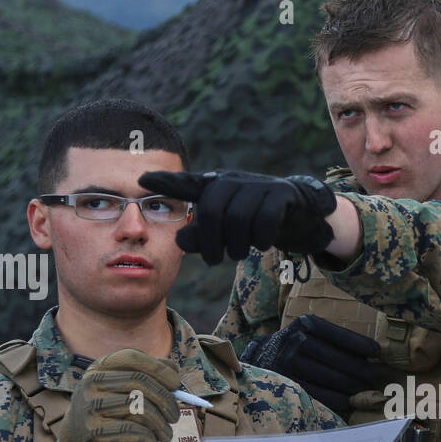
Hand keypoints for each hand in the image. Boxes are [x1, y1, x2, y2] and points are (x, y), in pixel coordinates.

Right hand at [42, 349, 178, 441]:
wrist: (75, 438)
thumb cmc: (108, 410)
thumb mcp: (122, 388)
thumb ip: (146, 375)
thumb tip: (174, 368)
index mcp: (100, 367)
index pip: (132, 358)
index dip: (159, 369)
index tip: (176, 384)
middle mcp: (92, 382)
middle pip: (140, 383)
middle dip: (166, 401)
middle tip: (175, 416)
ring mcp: (89, 405)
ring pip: (139, 409)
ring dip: (161, 425)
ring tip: (166, 434)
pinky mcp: (92, 430)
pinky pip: (131, 431)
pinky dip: (148, 439)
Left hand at [138, 169, 337, 264]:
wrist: (300, 213)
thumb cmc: (256, 220)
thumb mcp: (227, 230)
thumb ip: (202, 236)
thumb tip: (179, 241)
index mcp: (216, 186)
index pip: (187, 183)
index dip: (165, 181)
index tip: (140, 180)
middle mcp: (233, 181)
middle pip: (211, 210)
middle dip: (211, 241)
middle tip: (215, 261)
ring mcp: (258, 185)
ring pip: (238, 217)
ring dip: (238, 244)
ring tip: (240, 254)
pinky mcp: (280, 194)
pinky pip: (265, 219)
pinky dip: (261, 237)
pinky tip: (262, 244)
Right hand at [242, 314, 382, 415]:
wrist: (261, 358)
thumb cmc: (296, 344)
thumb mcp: (309, 331)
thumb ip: (334, 339)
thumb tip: (373, 354)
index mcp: (306, 324)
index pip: (342, 337)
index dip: (363, 346)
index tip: (378, 353)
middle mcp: (297, 341)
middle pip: (340, 360)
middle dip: (363, 370)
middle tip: (378, 375)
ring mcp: (291, 365)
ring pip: (333, 379)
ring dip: (355, 387)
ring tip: (368, 389)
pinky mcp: (289, 384)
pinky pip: (322, 395)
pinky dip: (340, 399)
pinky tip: (351, 400)